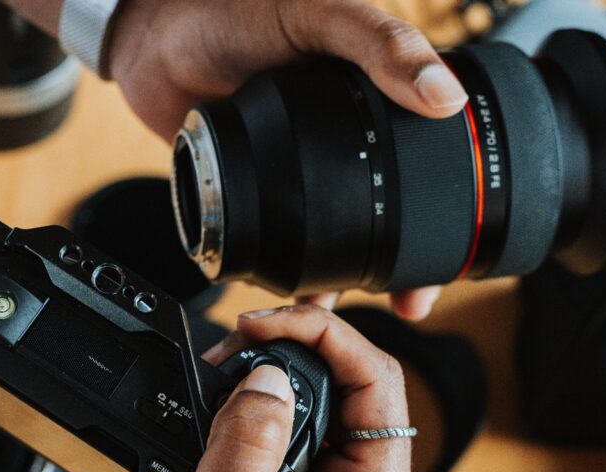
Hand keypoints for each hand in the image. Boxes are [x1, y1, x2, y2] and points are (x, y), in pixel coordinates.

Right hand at [100, 305, 412, 471]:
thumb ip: (246, 450)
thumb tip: (270, 375)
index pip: (378, 387)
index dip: (327, 337)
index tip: (265, 323)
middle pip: (356, 384)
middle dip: (299, 345)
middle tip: (241, 336)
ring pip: (324, 398)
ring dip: (278, 368)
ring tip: (231, 358)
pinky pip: (294, 422)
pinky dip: (260, 395)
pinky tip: (229, 387)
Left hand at [108, 0, 454, 320]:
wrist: (152, 34)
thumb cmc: (233, 9)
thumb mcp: (320, 16)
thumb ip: (380, 46)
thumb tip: (445, 94)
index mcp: (371, 98)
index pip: (425, 163)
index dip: (448, 210)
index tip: (453, 254)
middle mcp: (339, 139)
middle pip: (385, 213)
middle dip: (399, 264)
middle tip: (409, 303)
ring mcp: (294, 168)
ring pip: (331, 236)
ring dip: (341, 276)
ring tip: (342, 307)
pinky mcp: (251, 188)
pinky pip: (275, 240)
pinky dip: (284, 270)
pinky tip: (291, 292)